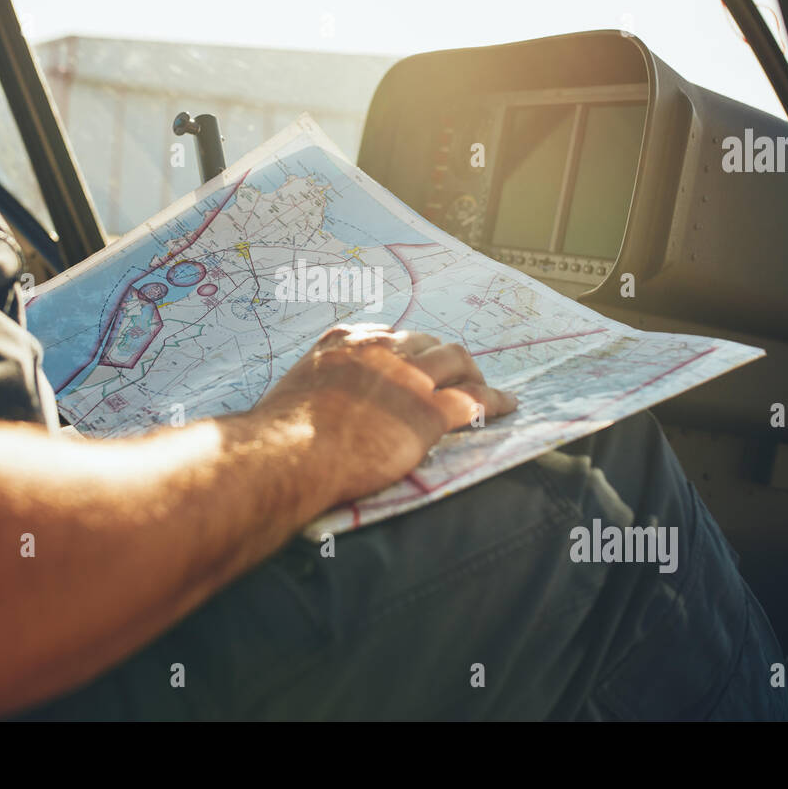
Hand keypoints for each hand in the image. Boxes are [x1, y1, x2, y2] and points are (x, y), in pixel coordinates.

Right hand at [255, 324, 516, 506]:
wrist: (290, 453)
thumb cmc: (280, 432)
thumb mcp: (295, 388)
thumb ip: (316, 385)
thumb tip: (313, 405)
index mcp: (347, 341)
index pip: (390, 335)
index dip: (407, 350)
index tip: (413, 362)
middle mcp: (382, 349)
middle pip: (428, 342)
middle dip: (443, 358)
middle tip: (453, 375)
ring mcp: (409, 378)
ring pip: (456, 361)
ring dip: (473, 372)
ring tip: (483, 385)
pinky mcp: (429, 411)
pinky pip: (474, 399)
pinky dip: (495, 400)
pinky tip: (507, 405)